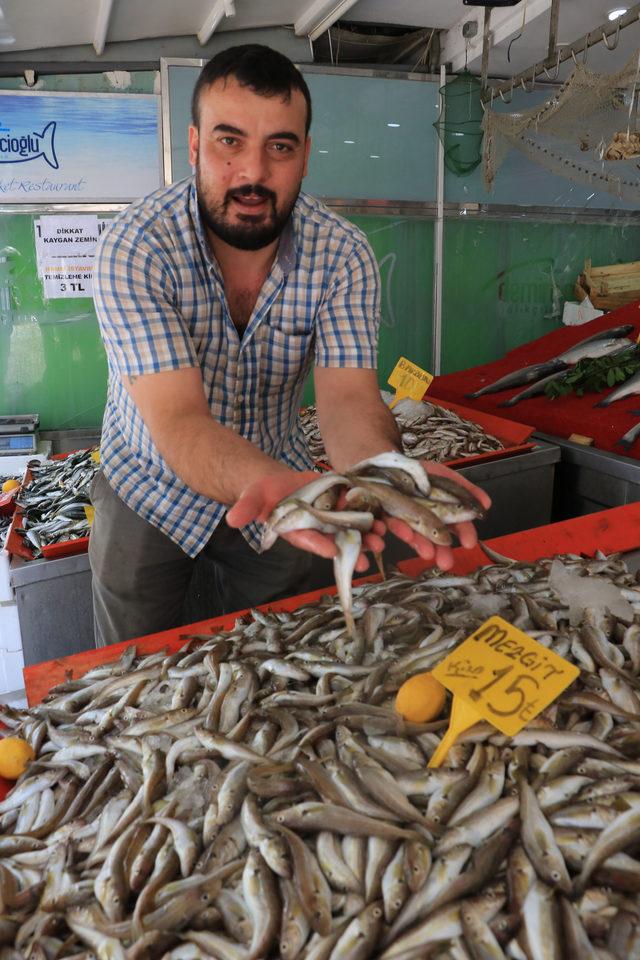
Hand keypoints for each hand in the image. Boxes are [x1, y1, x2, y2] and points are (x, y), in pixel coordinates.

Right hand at [226, 470, 384, 571]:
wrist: (278, 484)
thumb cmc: (263, 494)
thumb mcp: (252, 498)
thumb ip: (245, 509)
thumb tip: (231, 520)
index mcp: (296, 531)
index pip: (308, 540)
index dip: (319, 544)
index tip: (331, 550)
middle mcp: (317, 527)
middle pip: (336, 539)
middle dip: (353, 548)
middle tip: (369, 556)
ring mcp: (331, 515)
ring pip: (351, 526)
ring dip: (367, 533)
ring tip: (381, 537)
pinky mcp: (340, 501)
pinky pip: (357, 507)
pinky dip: (370, 511)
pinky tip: (385, 514)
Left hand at [383, 461, 490, 570]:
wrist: (390, 464)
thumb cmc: (421, 473)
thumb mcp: (447, 477)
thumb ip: (466, 490)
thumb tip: (487, 504)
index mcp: (443, 513)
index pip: (458, 525)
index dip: (465, 533)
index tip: (469, 543)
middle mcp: (426, 521)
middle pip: (436, 538)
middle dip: (442, 551)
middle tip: (446, 563)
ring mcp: (406, 521)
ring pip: (415, 535)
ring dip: (421, 545)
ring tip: (427, 553)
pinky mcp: (387, 518)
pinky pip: (392, 524)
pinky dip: (399, 530)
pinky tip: (406, 534)